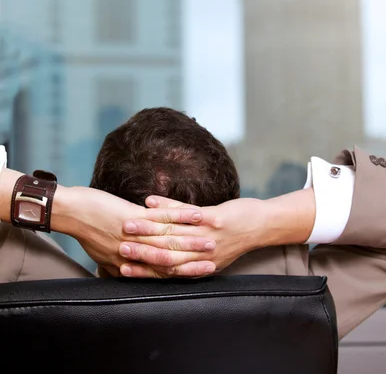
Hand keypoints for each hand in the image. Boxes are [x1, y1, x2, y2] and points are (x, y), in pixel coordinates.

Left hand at [52, 185, 216, 276]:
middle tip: (214, 260)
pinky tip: (198, 214)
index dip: (182, 273)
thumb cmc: (85, 230)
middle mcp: (133, 254)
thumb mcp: (100, 252)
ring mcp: (134, 236)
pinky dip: (181, 216)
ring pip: (169, 241)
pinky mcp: (132, 218)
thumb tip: (121, 269)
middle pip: (169, 259)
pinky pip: (162, 219)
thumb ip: (114, 263)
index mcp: (125, 263)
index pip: (159, 272)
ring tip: (212, 240)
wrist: (71, 213)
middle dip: (193, 260)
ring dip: (193, 240)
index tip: (201, 272)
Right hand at [118, 196, 266, 277]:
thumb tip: (165, 260)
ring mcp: (208, 237)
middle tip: (116, 246)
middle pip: (164, 254)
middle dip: (139, 250)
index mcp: (198, 266)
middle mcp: (201, 255)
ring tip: (125, 222)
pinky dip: (167, 207)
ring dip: (146, 227)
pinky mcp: (215, 219)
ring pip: (171, 233)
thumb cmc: (234, 239)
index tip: (120, 266)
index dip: (142, 270)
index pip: (165, 271)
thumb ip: (188, 259)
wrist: (261, 226)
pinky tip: (149, 201)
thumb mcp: (210, 255)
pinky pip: (186, 213)